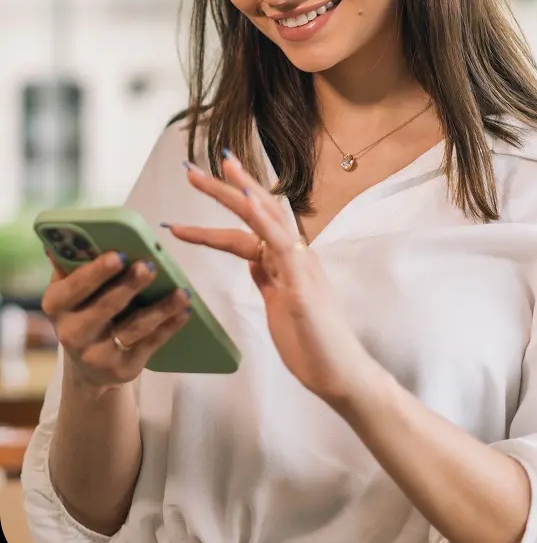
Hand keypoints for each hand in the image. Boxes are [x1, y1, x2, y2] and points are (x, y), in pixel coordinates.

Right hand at [42, 250, 190, 393]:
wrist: (89, 365)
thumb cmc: (84, 310)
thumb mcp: (72, 290)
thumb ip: (74, 263)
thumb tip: (73, 232)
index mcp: (56, 305)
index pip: (75, 287)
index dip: (96, 272)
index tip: (119, 254)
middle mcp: (71, 333)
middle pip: (105, 307)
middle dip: (129, 286)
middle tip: (151, 266)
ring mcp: (97, 354)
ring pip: (133, 328)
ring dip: (160, 308)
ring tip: (182, 292)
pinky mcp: (123, 368)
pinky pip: (150, 344)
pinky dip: (169, 327)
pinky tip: (184, 311)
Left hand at [164, 153, 374, 404]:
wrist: (340, 374)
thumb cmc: (312, 344)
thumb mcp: (279, 305)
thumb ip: (267, 280)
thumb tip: (252, 260)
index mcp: (286, 261)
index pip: (249, 226)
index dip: (224, 207)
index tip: (200, 186)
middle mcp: (295, 254)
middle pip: (256, 211)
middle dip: (224, 188)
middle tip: (191, 170)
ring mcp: (300, 265)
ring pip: (268, 218)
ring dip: (240, 191)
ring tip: (218, 168)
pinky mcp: (302, 281)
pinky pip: (279, 243)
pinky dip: (262, 218)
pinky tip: (247, 200)